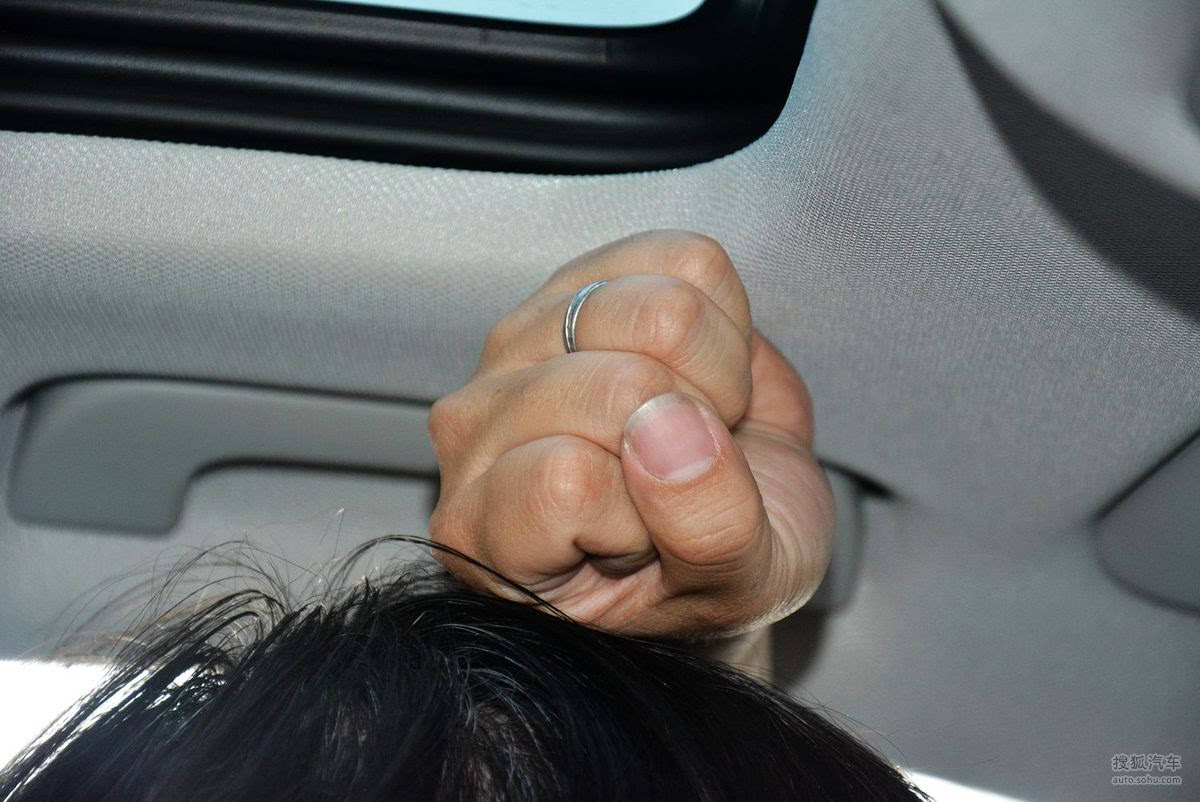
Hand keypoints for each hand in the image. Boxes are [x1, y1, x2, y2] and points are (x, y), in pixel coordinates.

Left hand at [426, 231, 833, 636]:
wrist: (737, 517)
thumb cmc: (711, 574)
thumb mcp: (739, 587)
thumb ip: (709, 530)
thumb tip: (668, 425)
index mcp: (485, 533)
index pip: (566, 480)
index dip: (644, 512)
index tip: (652, 538)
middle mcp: (475, 431)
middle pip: (616, 386)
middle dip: (691, 433)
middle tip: (685, 475)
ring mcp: (515, 341)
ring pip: (655, 311)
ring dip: (709, 373)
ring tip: (693, 423)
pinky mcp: (575, 275)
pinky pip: (684, 261)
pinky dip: (724, 319)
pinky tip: (696, 370)